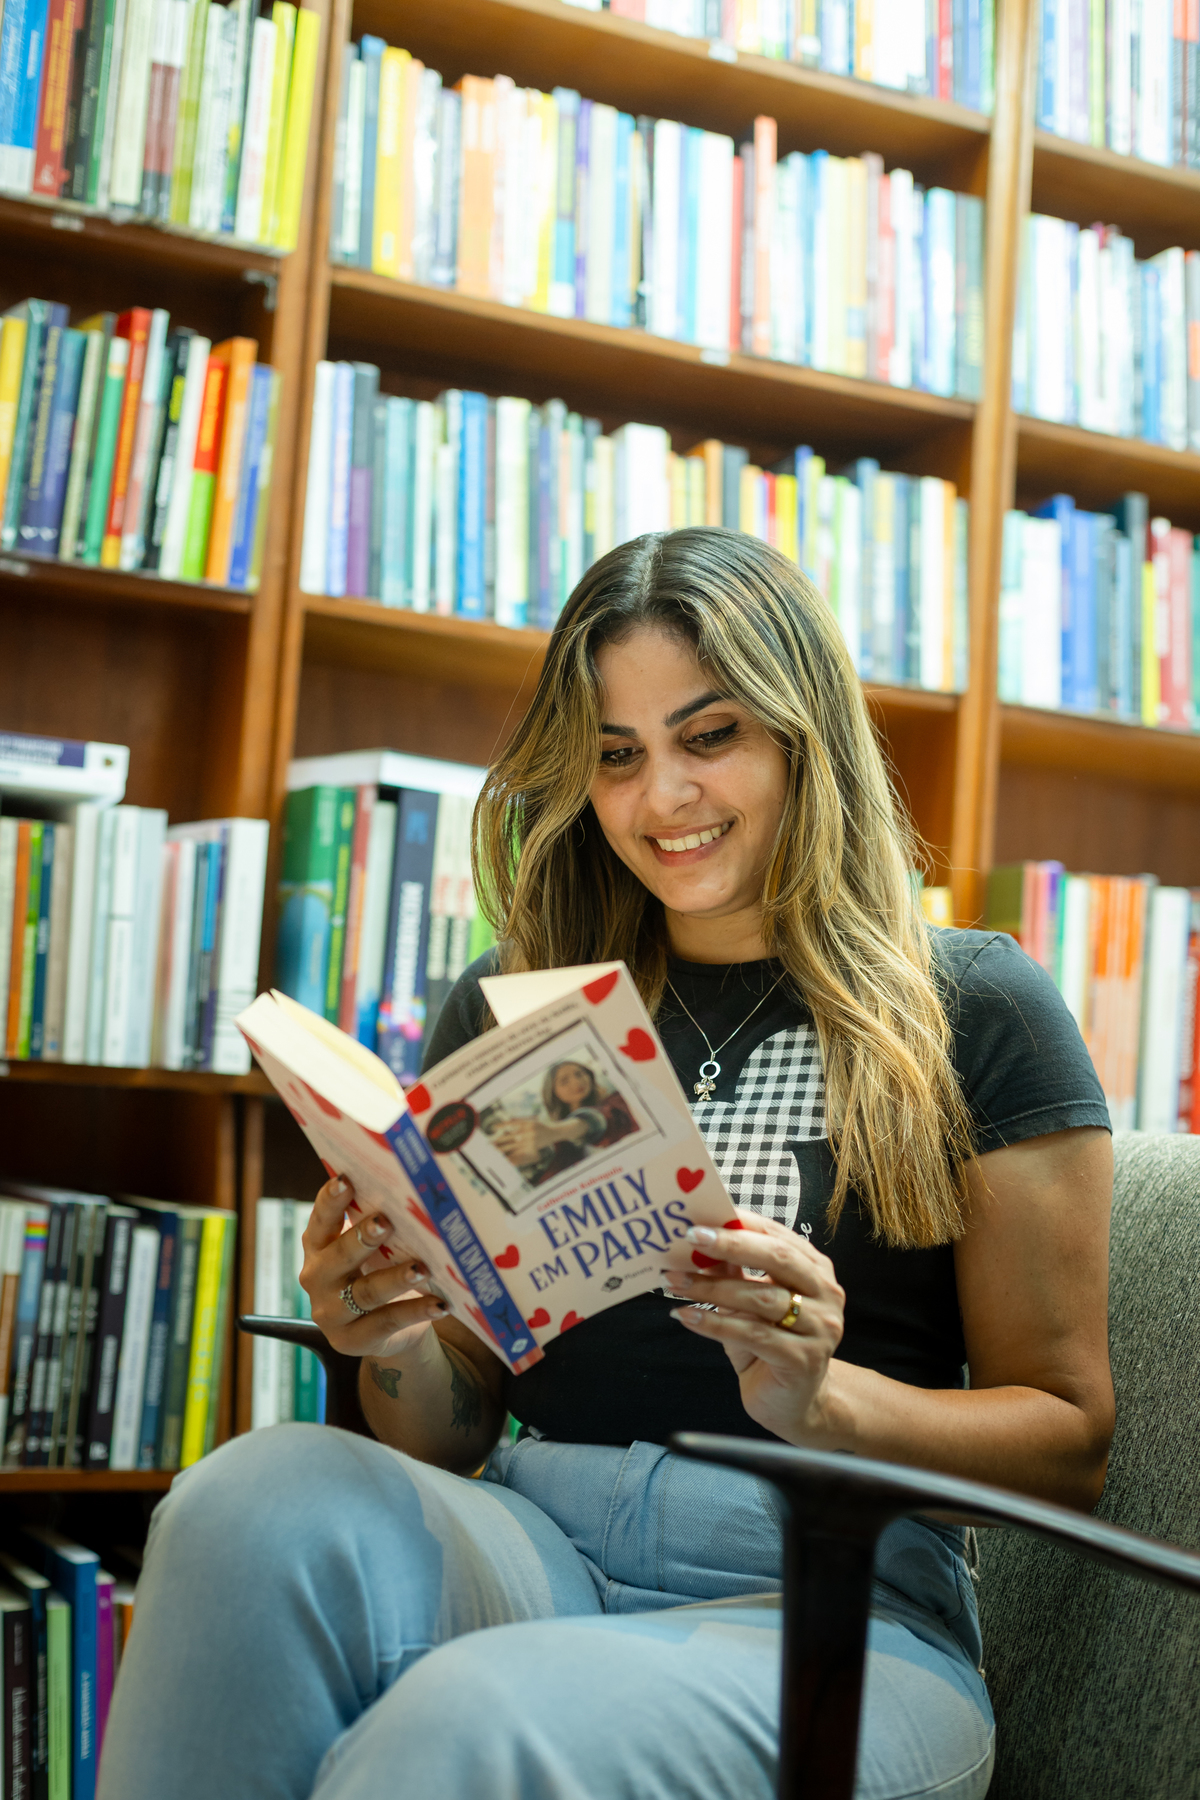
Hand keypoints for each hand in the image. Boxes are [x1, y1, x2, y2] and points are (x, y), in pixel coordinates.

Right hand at [300, 1175, 445, 1359]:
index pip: (321, 1221)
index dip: (331, 1201)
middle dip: (363, 1238)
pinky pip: (388, 1322)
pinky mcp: (351, 1340)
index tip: (346, 1180)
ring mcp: (331, 1313)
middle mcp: (316, 1279)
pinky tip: (440, 1304)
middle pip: (338, 1256)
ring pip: (366, 1292)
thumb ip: (377, 1224)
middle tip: (385, 1222)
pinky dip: (417, 1311)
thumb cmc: (377, 1271)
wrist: (383, 1330)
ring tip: (421, 1268)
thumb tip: (412, 1191)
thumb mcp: (372, 1249)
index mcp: (318, 1247)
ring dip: (395, 1279)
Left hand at [490, 1117, 554, 1164]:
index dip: (502, 1126)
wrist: (554, 1132)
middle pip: (510, 1137)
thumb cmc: (541, 1126)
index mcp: (527, 1124)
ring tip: (494, 1152)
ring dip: (503, 1149)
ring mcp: (530, 1141)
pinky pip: (521, 1153)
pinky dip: (513, 1156)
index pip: (511, 1124)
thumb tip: (506, 1122)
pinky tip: (506, 1159)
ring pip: (513, 1146)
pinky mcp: (533, 1149)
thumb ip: (519, 1121)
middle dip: (499, 1141)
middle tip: (489, 1144)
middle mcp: (528, 1132)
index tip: (492, 1128)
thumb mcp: (531, 1121)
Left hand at [668, 1208, 844, 1444]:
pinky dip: (715, 1323)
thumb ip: (734, 1272)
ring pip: (761, 1298)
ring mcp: (820, 1328)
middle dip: (731, 1244)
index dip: (742, 1223)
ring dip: (712, 1287)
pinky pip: (753, 1334)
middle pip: (777, 1258)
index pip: (778, 1236)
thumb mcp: (749, 1303)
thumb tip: (701, 1241)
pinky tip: (686, 1316)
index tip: (704, 1216)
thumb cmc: (769, 1346)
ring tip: (676, 1282)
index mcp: (815, 1270)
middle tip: (692, 1237)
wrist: (793, 1404)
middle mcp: (825, 1294)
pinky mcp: (804, 1360)